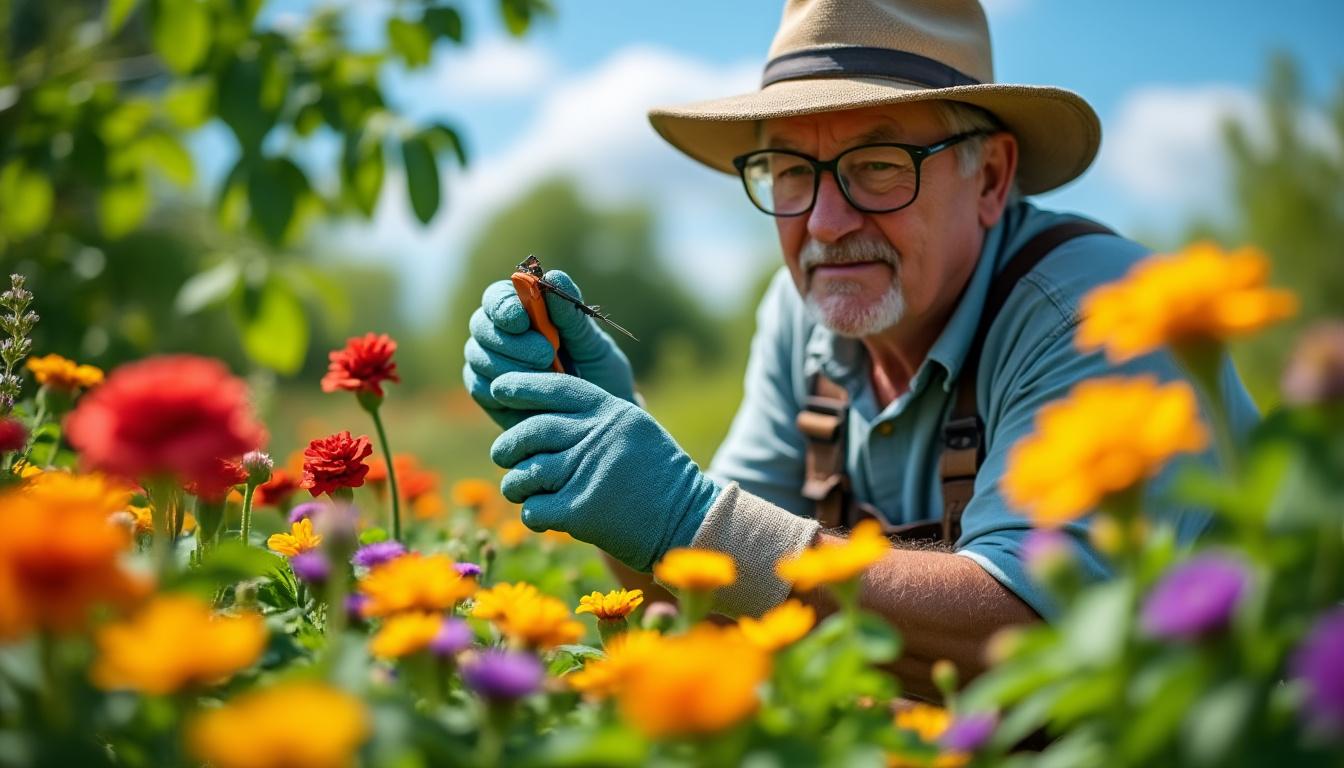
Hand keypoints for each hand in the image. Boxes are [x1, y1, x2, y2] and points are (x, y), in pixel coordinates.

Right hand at [463, 270, 635, 428]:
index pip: (498, 297)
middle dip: (509, 340)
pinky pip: (479, 387)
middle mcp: (501, 334)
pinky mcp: (489, 395)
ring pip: (477, 356)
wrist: (602, 422)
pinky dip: (502, 389)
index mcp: (524, 312)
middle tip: (546, 355)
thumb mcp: (593, 344)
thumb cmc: (599, 374)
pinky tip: (531, 395)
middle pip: (480, 325)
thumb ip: (571, 315)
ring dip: (510, 365)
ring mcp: (490, 365)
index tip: (524, 319)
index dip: (504, 306)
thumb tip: (552, 276)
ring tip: (548, 377)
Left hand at [489, 372, 720, 571]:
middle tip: (503, 455)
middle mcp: (597, 437)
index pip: (555, 387)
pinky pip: (534, 509)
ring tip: (523, 490)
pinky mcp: (581, 511)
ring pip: (524, 473)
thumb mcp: (634, 431)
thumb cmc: (657, 476)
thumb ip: (593, 420)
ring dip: (515, 484)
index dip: (521, 385)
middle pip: (530, 432)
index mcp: (610, 412)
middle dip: (508, 445)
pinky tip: (544, 516)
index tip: (498, 388)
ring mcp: (588, 473)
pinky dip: (533, 514)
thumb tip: (536, 416)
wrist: (688, 520)